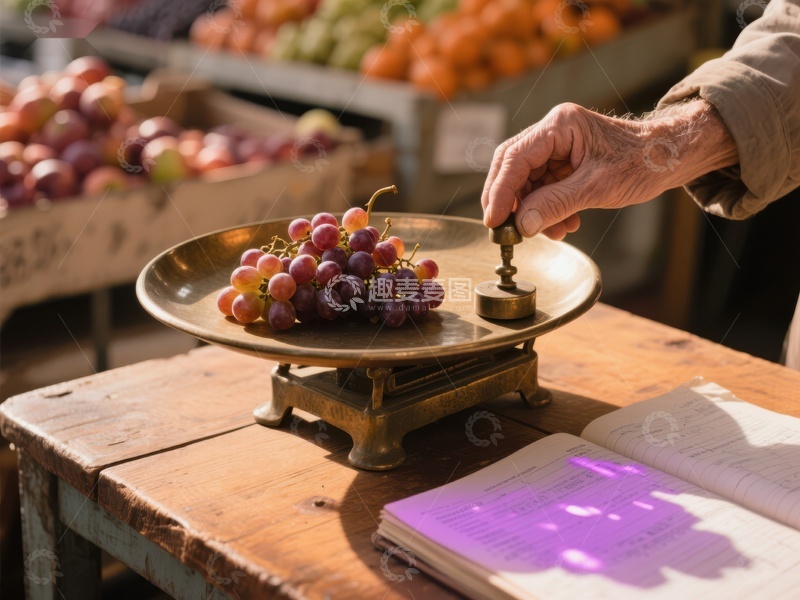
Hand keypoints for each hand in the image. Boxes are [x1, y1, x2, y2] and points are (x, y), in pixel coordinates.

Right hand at [481, 101, 737, 238]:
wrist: (671, 157)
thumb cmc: (643, 163)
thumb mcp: (598, 187)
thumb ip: (556, 204)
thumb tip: (522, 226)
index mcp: (560, 125)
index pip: (515, 158)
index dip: (500, 192)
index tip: (494, 222)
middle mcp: (553, 130)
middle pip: (513, 167)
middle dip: (510, 202)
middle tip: (506, 232)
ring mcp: (557, 145)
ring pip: (526, 181)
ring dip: (533, 211)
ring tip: (551, 232)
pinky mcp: (564, 161)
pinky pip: (543, 187)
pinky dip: (547, 209)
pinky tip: (564, 224)